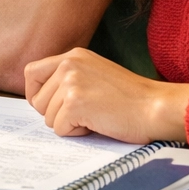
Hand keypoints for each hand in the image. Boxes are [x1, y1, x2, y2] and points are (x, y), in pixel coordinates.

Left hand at [25, 48, 188, 143]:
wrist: (157, 107)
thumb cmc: (132, 97)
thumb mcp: (96, 73)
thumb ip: (71, 77)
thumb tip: (41, 97)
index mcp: (72, 56)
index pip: (31, 72)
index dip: (35, 93)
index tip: (49, 106)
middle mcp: (68, 65)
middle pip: (37, 99)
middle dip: (54, 114)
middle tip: (82, 115)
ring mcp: (70, 83)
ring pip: (47, 117)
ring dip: (68, 124)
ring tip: (95, 117)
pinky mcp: (74, 103)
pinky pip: (59, 128)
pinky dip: (76, 133)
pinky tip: (97, 125)